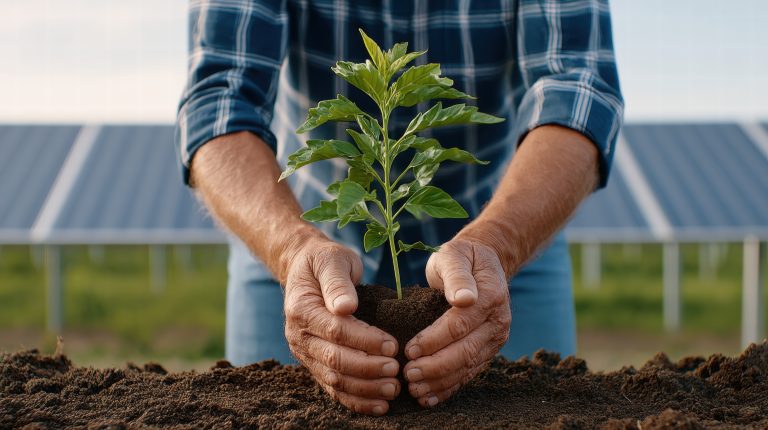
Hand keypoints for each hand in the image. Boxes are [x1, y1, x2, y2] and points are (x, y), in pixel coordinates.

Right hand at [283, 237, 400, 415]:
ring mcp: (305, 353)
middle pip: (335, 360)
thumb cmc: (324, 262)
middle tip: (397, 371)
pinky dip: (356, 400)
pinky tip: (379, 405)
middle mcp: (299, 336)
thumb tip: (346, 307)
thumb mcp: (332, 260)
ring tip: (393, 389)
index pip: (336, 331)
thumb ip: (337, 282)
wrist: (305, 269)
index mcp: (301, 309)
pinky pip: (333, 388)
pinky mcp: (314, 364)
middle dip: (368, 369)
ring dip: (365, 388)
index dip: (365, 340)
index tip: (393, 344)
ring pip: (334, 380)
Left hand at [403, 238, 510, 406]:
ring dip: (440, 381)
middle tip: (408, 374)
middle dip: (435, 366)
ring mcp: (495, 338)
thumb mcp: (454, 255)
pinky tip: (430, 397)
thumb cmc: (461, 258)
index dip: (434, 339)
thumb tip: (464, 299)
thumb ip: (457, 275)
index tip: (410, 348)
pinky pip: (469, 371)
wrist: (482, 263)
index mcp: (491, 296)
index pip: (459, 324)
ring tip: (415, 389)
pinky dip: (450, 386)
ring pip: (468, 366)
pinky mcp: (488, 349)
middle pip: (465, 350)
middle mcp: (498, 320)